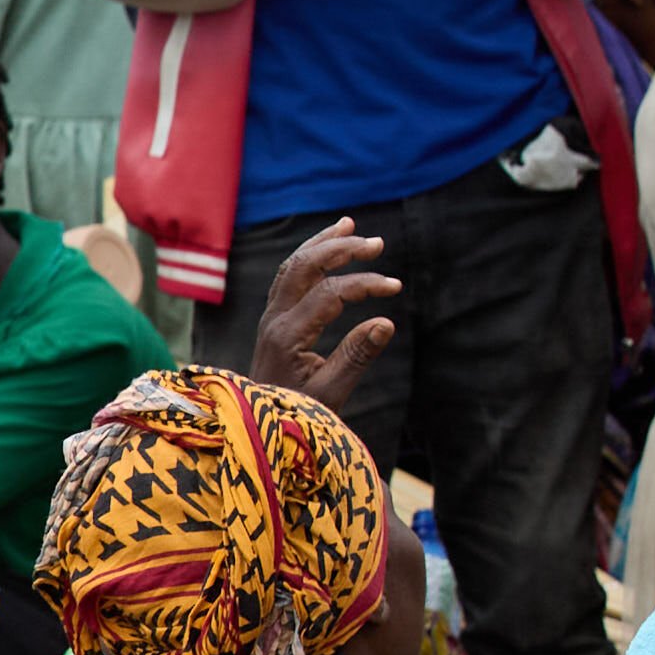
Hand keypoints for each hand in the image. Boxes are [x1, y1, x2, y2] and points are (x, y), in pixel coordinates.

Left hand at [248, 223, 397, 404]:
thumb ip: (356, 356)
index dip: (364, 284)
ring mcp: (270, 318)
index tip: (395, 287)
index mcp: (287, 336)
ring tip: (349, 225)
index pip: (329, 293)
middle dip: (340, 249)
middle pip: (303, 267)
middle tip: (376, 244)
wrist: (259, 429)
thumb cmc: (296, 415)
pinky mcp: (272, 321)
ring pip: (292, 267)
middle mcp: (273, 320)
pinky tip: (326, 249)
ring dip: (321, 244)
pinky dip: (308, 258)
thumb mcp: (331, 394)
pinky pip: (287, 278)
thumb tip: (386, 322)